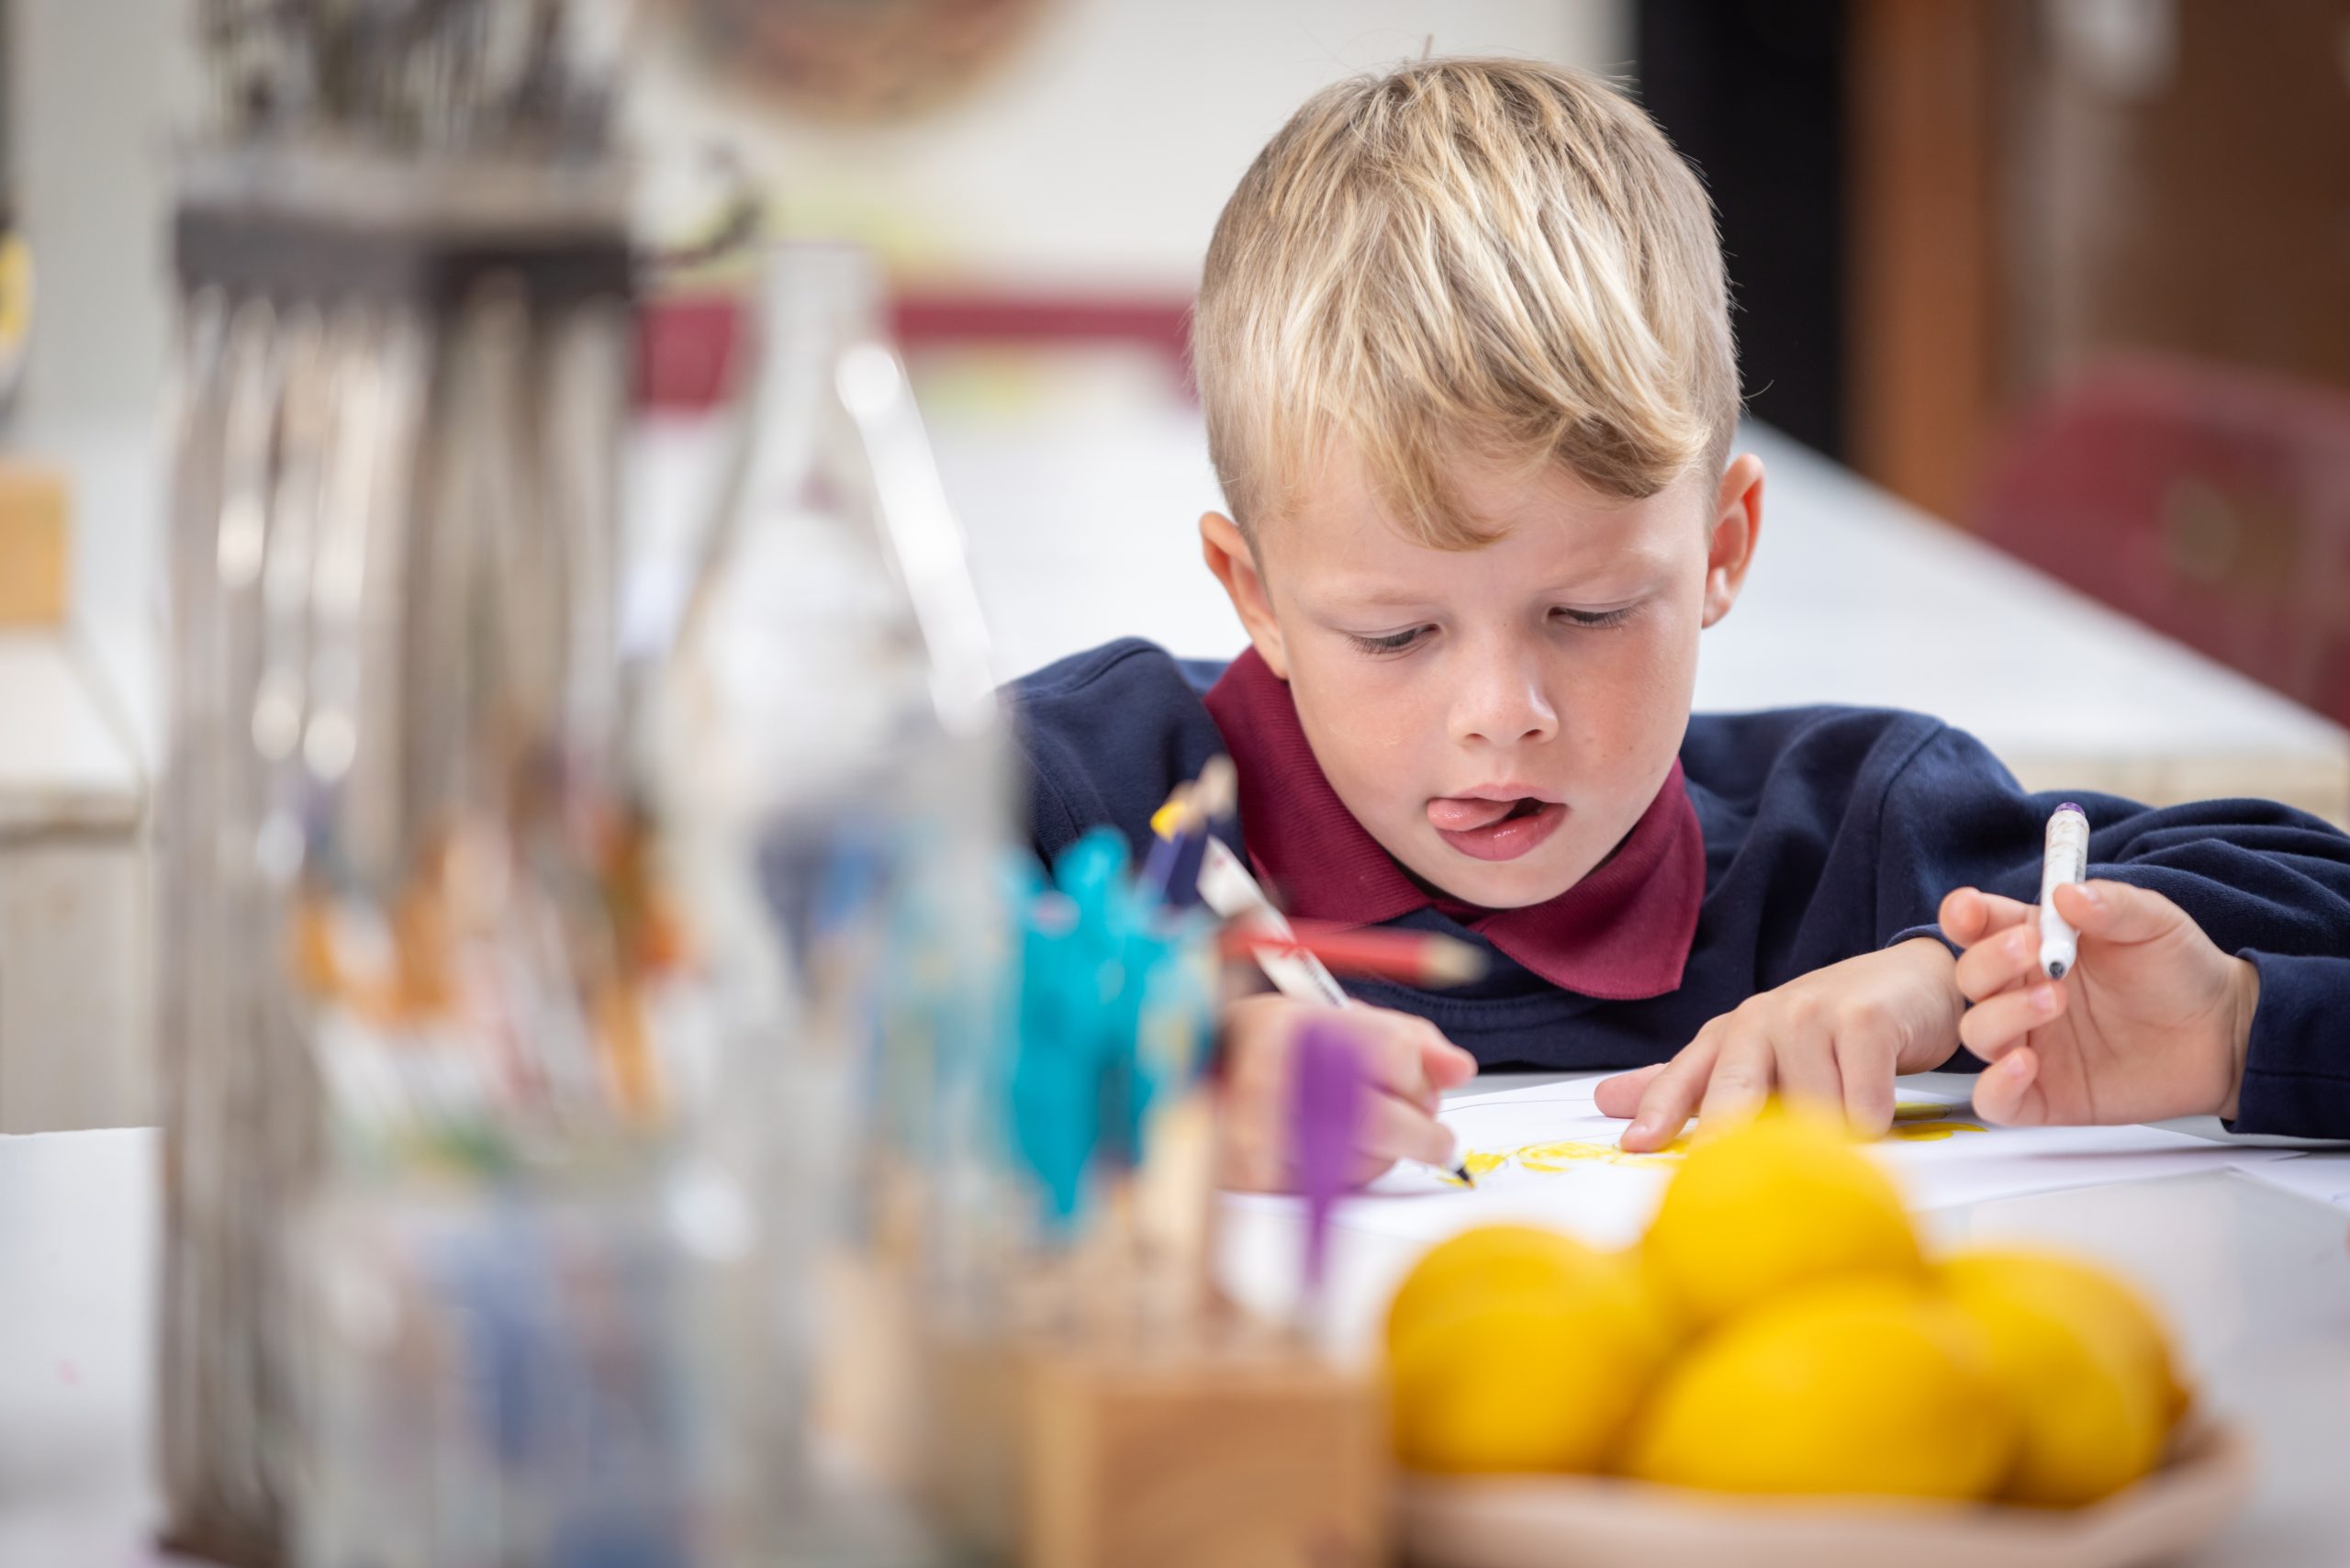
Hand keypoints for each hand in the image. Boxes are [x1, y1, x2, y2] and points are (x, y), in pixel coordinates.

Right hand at [1216, 994, 1478, 1190]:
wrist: (1197, 1082)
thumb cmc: (1274, 1045)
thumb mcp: (1335, 1017)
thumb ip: (1405, 1036)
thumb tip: (1460, 1068)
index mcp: (1289, 1025)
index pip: (1391, 1055)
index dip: (1419, 1073)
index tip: (1425, 1082)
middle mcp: (1267, 1079)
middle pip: (1382, 1119)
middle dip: (1424, 1133)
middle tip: (1439, 1140)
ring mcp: (1257, 1137)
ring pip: (1364, 1161)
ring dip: (1387, 1155)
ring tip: (1369, 1135)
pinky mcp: (1256, 1183)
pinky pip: (1333, 1192)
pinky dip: (1350, 1178)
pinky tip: (1335, 1156)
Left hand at [1596, 938, 1964, 1149]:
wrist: (1913, 983)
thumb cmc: (1830, 1031)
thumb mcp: (1759, 1054)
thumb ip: (1690, 1083)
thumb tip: (1605, 1100)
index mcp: (1728, 1035)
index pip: (1682, 1077)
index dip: (1657, 1110)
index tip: (1633, 1147)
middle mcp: (1760, 1020)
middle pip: (1732, 1090)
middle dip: (1722, 1134)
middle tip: (1720, 1171)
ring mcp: (1810, 1015)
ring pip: (1809, 1112)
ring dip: (1828, 1136)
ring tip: (1846, 1118)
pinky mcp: (1863, 1021)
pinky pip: (1860, 1104)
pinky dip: (1870, 1121)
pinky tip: (1876, 1107)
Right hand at [1941, 880, 2257, 1124]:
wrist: (2223, 1035)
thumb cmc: (2181, 973)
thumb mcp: (2154, 923)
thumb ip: (2112, 904)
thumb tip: (2067, 893)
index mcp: (2035, 943)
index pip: (1978, 926)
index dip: (1963, 916)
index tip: (1969, 912)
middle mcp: (2021, 992)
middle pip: (1969, 976)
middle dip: (1990, 961)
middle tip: (2035, 952)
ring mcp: (2029, 1043)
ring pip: (1976, 1032)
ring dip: (2003, 1014)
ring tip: (2055, 1000)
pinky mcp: (2044, 1094)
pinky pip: (1994, 1098)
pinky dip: (1997, 1083)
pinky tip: (2026, 1064)